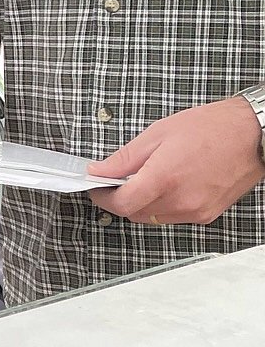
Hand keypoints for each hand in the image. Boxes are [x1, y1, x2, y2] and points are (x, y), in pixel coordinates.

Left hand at [88, 97, 264, 225]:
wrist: (252, 135)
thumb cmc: (212, 128)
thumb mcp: (158, 133)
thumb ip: (125, 158)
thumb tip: (100, 170)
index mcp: (164, 178)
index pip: (121, 204)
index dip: (102, 198)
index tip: (97, 188)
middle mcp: (180, 200)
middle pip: (134, 214)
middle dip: (121, 199)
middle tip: (118, 180)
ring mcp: (195, 211)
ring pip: (153, 218)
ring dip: (142, 203)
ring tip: (149, 178)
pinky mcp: (206, 215)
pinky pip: (173, 217)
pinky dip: (164, 205)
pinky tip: (170, 185)